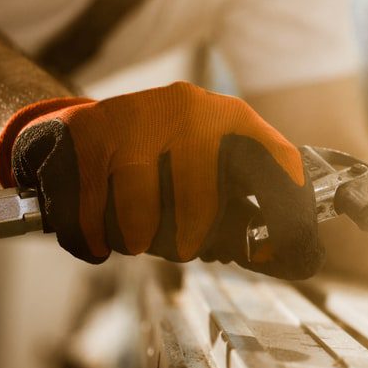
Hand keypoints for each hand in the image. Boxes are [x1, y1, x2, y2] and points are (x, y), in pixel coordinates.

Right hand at [0, 81, 322, 279]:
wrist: (82, 127)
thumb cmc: (159, 160)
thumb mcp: (208, 166)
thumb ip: (242, 206)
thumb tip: (276, 259)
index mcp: (234, 117)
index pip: (278, 160)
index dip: (284, 210)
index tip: (275, 252)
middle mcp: (191, 108)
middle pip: (200, 193)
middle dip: (192, 236)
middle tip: (184, 251)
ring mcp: (139, 115)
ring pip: (141, 203)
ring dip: (138, 238)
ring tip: (137, 240)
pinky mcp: (91, 131)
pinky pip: (94, 205)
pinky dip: (96, 236)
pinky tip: (100, 241)